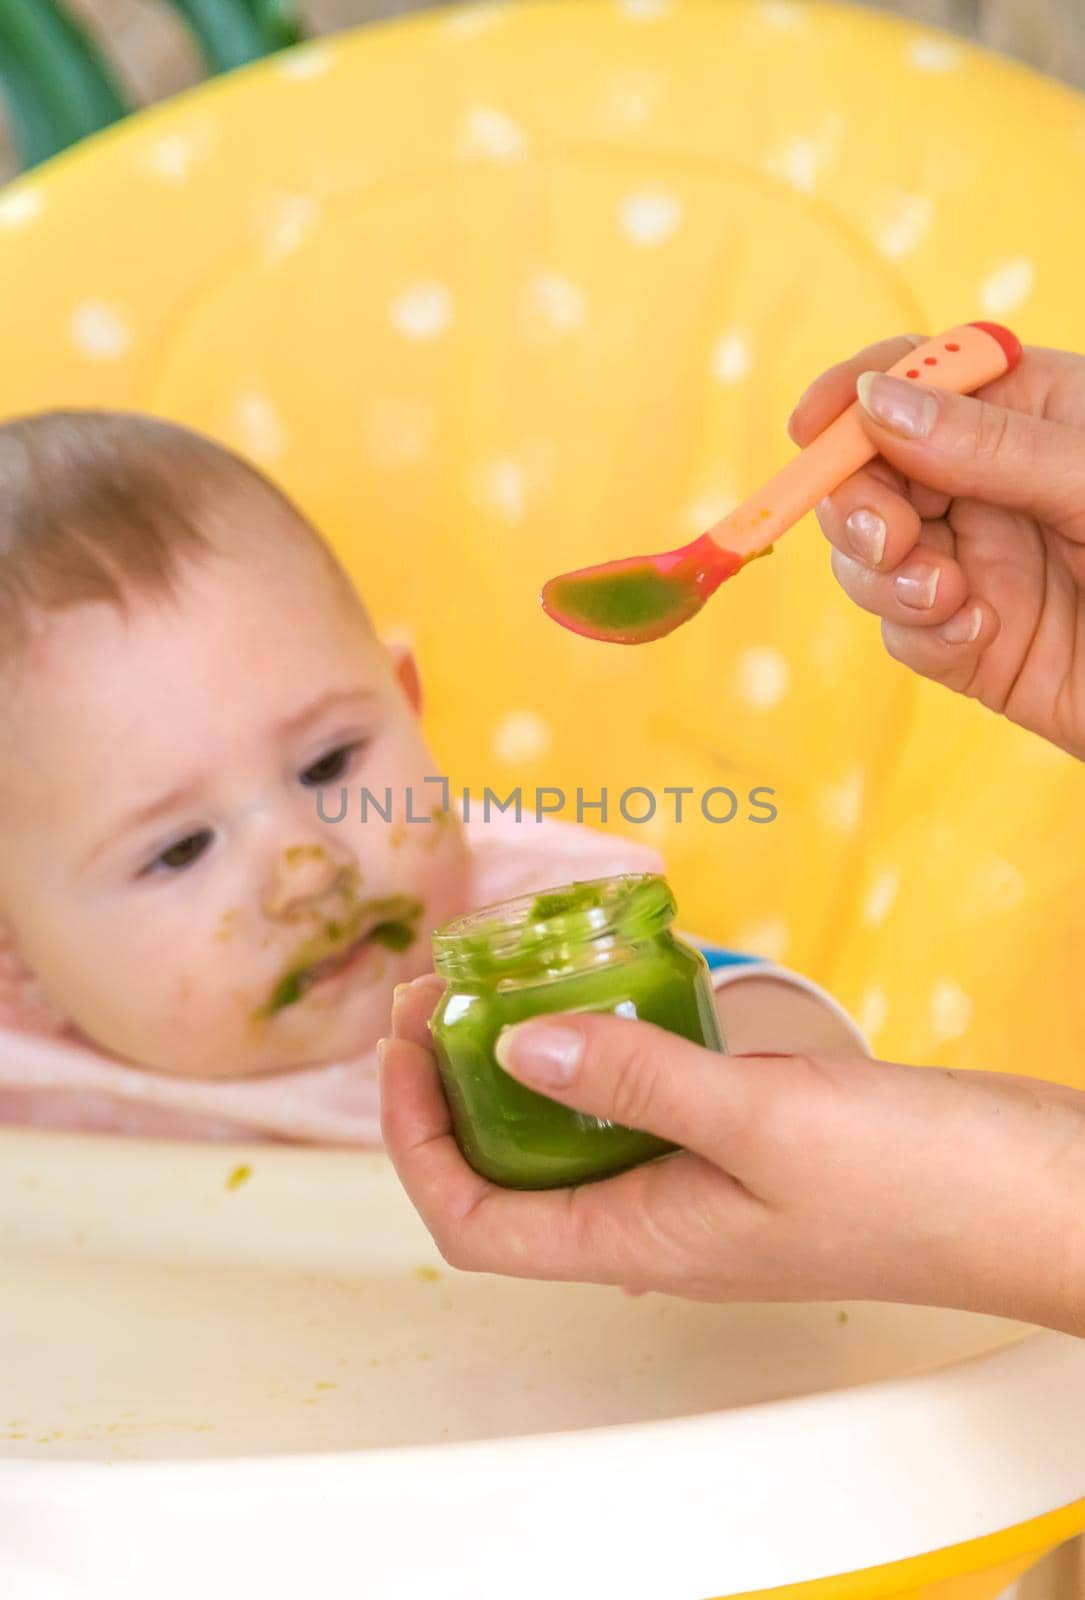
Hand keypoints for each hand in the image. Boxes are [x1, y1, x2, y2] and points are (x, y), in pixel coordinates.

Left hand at [380, 977, 1084, 1333]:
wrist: (1034, 1194)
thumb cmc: (918, 1186)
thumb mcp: (764, 1124)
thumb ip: (636, 1085)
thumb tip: (514, 1050)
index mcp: (641, 1242)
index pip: (474, 1221)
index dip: (412, 1141)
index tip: (399, 1043)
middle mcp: (654, 1219)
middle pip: (506, 1169)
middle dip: (449, 1084)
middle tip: (434, 988)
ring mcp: (697, 1181)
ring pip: (570, 1130)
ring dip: (519, 1059)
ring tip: (498, 976)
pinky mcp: (741, 1139)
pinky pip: (638, 1098)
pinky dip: (601, 1046)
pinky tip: (606, 988)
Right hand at [790, 337, 1084, 758]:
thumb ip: (989, 444)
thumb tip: (874, 403)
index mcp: (1033, 414)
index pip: (922, 378)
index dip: (856, 392)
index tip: (812, 425)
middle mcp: (991, 485)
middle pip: (872, 473)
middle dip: (857, 503)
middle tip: (889, 540)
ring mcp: (978, 566)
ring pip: (870, 558)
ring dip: (883, 575)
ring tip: (946, 597)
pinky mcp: (974, 647)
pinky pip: (904, 632)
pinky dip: (921, 630)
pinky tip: (977, 630)